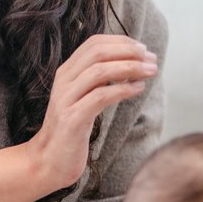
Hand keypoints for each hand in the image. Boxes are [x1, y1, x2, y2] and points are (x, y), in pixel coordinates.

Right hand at [25, 35, 156, 191]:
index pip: (94, 43)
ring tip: (151, 71)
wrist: (50, 159)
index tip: (143, 48)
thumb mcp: (84, 98)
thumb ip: (100, 80)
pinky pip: (100, 97)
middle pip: (98, 53)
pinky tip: (138, 89)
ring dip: (130, 68)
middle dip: (129, 52)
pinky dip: (123, 89)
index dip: (121, 42)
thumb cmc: (74, 128)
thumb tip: (131, 64)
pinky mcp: (72, 118)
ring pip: (99, 71)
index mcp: (66, 72)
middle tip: (152, 58)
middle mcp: (64, 81)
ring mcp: (66, 99)